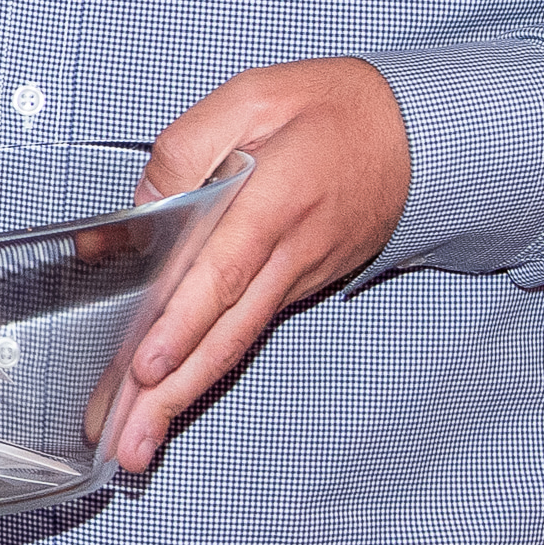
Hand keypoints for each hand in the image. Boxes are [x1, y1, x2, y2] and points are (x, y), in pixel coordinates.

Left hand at [103, 57, 412, 473]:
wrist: (418, 137)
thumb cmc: (332, 110)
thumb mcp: (255, 96)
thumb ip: (190, 146)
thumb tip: (142, 206)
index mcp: (277, 197)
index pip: (223, 270)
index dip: (184, 321)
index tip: (147, 366)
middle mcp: (289, 251)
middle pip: (223, 332)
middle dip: (169, 393)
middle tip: (125, 443)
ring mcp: (295, 278)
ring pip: (232, 346)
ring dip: (182, 401)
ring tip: (137, 448)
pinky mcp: (295, 289)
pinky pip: (243, 336)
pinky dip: (204, 376)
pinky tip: (166, 404)